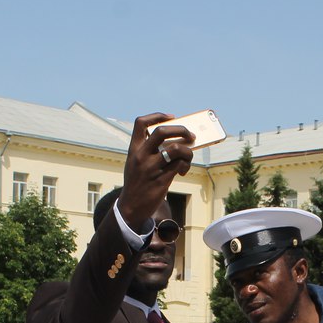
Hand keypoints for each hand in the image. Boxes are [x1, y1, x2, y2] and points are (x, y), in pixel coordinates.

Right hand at [120, 113, 194, 227]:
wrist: (131, 207)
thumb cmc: (137, 182)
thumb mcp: (136, 163)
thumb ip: (150, 151)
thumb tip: (176, 141)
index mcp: (134, 149)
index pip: (141, 123)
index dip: (157, 116)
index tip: (171, 117)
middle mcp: (141, 156)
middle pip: (162, 131)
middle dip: (181, 130)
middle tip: (191, 135)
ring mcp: (151, 168)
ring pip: (176, 149)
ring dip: (187, 151)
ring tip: (188, 157)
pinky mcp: (161, 180)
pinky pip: (179, 165)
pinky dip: (185, 165)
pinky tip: (183, 170)